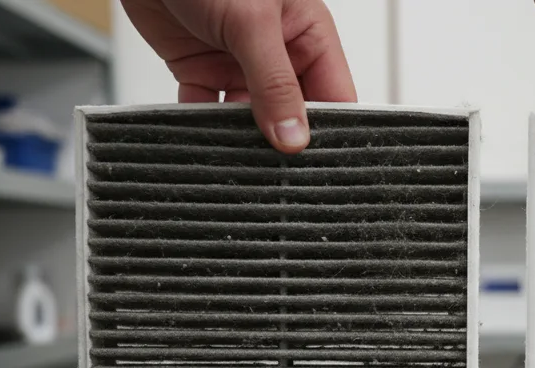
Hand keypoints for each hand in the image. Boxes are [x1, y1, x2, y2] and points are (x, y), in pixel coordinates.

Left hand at [120, 0, 355, 152]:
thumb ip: (274, 83)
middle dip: (285, 142)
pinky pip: (206, 109)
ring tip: (243, 169)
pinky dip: (202, 128)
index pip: (333, 94)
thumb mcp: (252, 23)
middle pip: (291, 113)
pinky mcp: (201, 68)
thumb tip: (293, 136)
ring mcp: (239, 63)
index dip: (330, 131)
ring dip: (243, 141)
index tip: (320, 166)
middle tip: (281, 176)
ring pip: (249, 118)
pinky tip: (204, 145)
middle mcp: (278, 52)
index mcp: (307, 34)